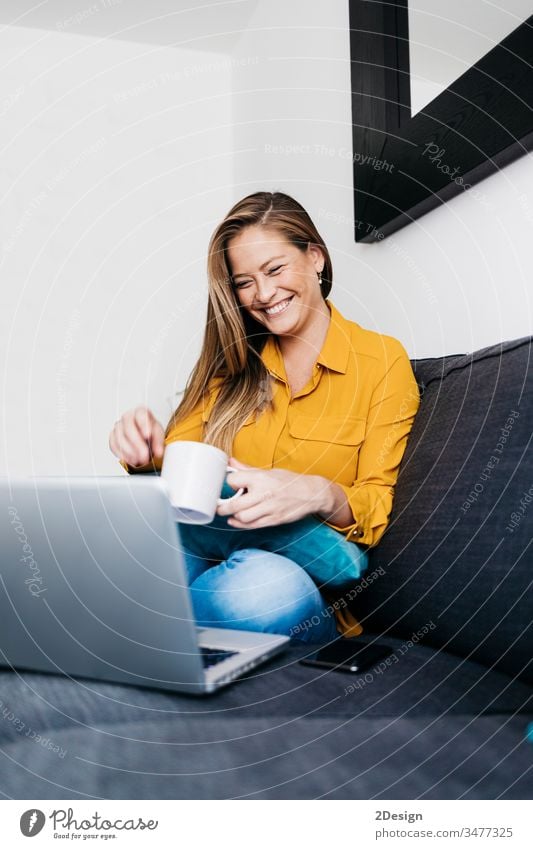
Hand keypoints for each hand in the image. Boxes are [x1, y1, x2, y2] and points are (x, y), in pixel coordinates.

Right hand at [109, 406, 164, 467]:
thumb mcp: (158, 434)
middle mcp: (128, 417)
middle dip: (137, 444)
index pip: (141, 415)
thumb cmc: (150, 431)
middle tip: (145, 455)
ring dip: (130, 452)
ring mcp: (118, 426)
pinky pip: (113, 445)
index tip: (147, 435)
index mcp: (141, 412)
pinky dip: (122, 454)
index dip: (144, 425)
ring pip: (120, 438)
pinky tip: (131, 459)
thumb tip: (158, 452)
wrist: (144, 436)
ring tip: (140, 460)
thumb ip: (159, 442)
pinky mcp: (112, 436)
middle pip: (128, 428)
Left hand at [216, 458, 330, 528]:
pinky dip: (240, 524)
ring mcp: (269, 508)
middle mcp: (263, 493)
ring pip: (242, 517)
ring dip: (233, 516)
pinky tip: (236, 521)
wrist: (312, 493)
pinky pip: (252, 526)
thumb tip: (230, 462)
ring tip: (230, 513)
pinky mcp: (273, 520)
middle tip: (219, 506)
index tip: (232, 485)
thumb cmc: (289, 481)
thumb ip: (248, 469)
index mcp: (261, 478)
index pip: (233, 481)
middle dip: (222, 507)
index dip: (230, 483)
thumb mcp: (269, 471)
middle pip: (234, 505)